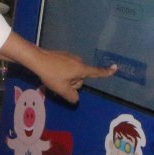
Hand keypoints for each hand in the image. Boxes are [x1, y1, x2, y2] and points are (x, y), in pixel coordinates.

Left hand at [0, 33, 116, 103]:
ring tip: (55, 78)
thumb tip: (76, 98)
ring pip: (73, 74)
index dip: (106, 72)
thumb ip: (72, 97)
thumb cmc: (52, 75)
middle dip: (73, 83)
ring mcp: (71, 58)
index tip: (115, 68)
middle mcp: (79, 62)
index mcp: (81, 69)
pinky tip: (53, 72)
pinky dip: (63, 72)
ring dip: (67, 78)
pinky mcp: (64, 56)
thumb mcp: (62, 90)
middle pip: (81, 78)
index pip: (96, 72)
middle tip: (61, 83)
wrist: (38, 59)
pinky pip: (68, 68)